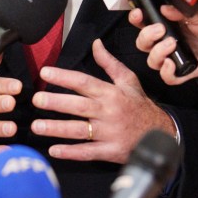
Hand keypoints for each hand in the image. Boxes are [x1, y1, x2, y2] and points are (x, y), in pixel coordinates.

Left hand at [31, 39, 175, 163]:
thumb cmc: (140, 106)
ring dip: (57, 129)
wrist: (160, 133)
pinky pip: (88, 152)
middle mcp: (109, 112)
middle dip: (56, 103)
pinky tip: (54, 150)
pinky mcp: (111, 151)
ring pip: (80, 130)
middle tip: (36, 100)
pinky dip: (71, 152)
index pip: (84, 82)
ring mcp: (110, 132)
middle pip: (79, 106)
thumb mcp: (128, 81)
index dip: (64, 77)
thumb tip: (96, 44)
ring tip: (37, 126)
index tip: (45, 73)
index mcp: (111, 93)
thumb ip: (109, 63)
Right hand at [130, 5, 197, 84]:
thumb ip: (183, 11)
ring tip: (172, 44)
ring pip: (152, 61)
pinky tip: (171, 64)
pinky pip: (168, 78)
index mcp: (167, 26)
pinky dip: (166, 72)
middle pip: (142, 43)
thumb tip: (165, 9)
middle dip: (146, 36)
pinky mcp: (183, 72)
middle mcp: (166, 43)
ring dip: (157, 52)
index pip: (144, 23)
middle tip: (160, 29)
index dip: (136, 19)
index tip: (138, 14)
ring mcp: (173, 58)